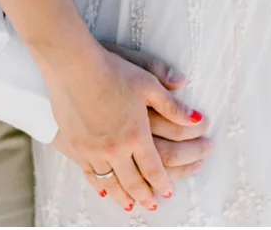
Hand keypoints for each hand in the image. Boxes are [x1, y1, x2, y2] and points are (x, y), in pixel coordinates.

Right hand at [41, 43, 204, 211]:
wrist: (73, 66)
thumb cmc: (112, 70)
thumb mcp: (149, 84)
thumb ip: (173, 106)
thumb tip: (197, 119)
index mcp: (137, 133)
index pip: (155, 166)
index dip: (163, 181)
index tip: (169, 191)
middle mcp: (116, 147)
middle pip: (135, 180)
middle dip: (147, 194)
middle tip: (155, 203)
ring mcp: (94, 150)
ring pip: (113, 183)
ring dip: (125, 196)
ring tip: (133, 205)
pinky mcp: (76, 147)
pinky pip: (91, 175)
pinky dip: (102, 187)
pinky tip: (107, 192)